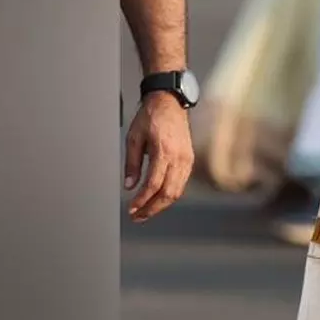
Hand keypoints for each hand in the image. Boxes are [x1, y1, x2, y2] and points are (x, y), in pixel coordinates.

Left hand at [124, 93, 193, 222]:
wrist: (169, 102)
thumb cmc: (151, 116)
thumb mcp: (133, 138)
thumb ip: (132, 164)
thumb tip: (129, 185)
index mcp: (163, 151)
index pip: (153, 184)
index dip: (142, 200)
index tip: (131, 208)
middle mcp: (178, 157)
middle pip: (168, 193)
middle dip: (152, 208)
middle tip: (137, 216)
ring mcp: (187, 159)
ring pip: (177, 191)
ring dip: (161, 205)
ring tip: (146, 211)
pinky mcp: (189, 159)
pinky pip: (181, 183)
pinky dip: (170, 194)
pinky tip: (158, 198)